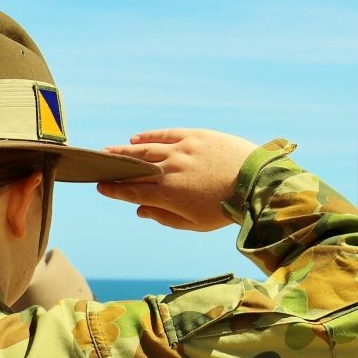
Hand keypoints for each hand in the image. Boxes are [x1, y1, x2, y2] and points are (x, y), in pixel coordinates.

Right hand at [96, 129, 258, 230]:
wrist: (258, 184)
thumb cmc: (227, 209)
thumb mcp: (195, 224)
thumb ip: (164, 217)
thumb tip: (140, 211)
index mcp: (166, 194)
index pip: (131, 191)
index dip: (114, 190)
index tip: (100, 187)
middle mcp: (169, 170)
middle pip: (134, 167)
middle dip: (114, 167)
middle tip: (99, 165)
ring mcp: (182, 150)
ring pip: (146, 149)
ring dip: (126, 150)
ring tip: (110, 151)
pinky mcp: (196, 136)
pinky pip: (165, 134)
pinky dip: (149, 136)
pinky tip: (136, 138)